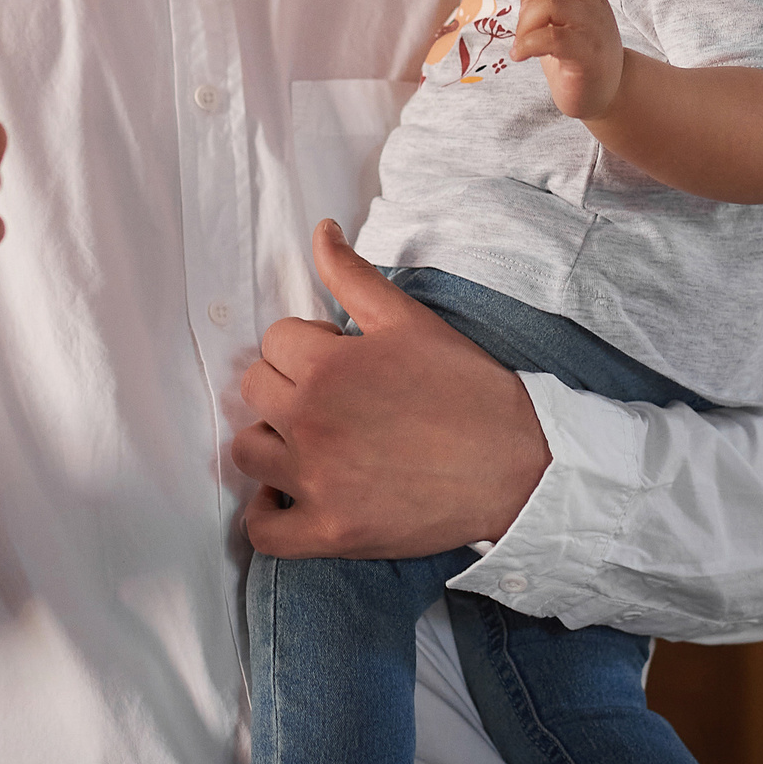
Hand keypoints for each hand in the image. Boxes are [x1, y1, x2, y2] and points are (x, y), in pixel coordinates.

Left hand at [233, 222, 548, 557]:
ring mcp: (317, 481)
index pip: (273, 341)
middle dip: (287, 386)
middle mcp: (310, 422)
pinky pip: (263, 532)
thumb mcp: (407, 319)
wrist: (515, 463)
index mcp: (326, 366)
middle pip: (255, 391)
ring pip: (248, 452)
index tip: (340, 362)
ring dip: (271, 441)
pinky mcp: (331, 532)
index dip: (307, 346)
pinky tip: (288, 494)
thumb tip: (320, 231)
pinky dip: (265, 514)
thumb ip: (352, 274)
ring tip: (308, 440)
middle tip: (331, 398)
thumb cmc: (464, 388)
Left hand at [493, 0, 624, 118]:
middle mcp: (590, 0)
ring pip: (551, 3)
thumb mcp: (556, 20)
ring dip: (524, 22)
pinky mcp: (588, 53)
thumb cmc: (576, 54)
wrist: (610, 91)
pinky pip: (553, 38)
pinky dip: (527, 44)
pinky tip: (520, 55)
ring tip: (519, 42)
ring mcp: (592, 25)